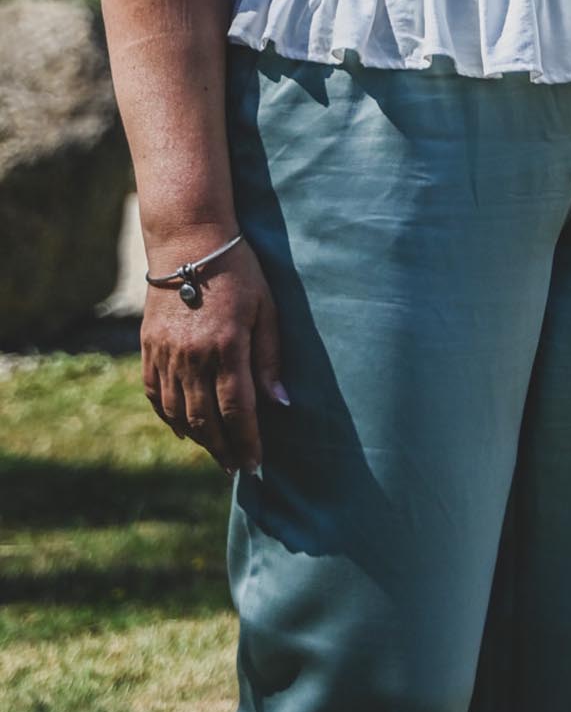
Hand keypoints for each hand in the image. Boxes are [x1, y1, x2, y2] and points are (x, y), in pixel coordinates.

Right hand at [141, 239, 287, 477]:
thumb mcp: (266, 309)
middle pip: (206, 419)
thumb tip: (281, 403)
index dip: (247, 441)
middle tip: (236, 468)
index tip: (256, 464)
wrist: (189, 243)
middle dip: (223, 449)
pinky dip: (168, 417)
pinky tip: (184, 429)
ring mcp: (166, 354)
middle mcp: (193, 357)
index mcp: (227, 347)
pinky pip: (154, 395)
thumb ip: (270, 358)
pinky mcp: (148, 348)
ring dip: (198, 439)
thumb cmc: (239, 272)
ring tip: (216, 453)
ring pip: (178, 413)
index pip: (238, 409)